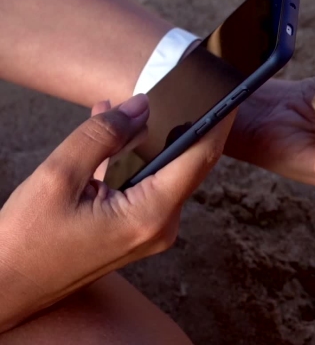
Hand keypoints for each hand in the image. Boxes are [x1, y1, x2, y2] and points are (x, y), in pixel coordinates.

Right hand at [0, 94, 234, 331]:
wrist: (7, 288)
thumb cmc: (26, 241)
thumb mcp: (58, 178)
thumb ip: (102, 136)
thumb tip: (140, 105)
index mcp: (150, 215)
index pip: (200, 158)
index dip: (218, 122)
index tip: (230, 94)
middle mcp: (160, 226)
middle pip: (186, 164)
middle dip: (180, 125)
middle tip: (175, 89)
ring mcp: (151, 232)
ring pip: (163, 172)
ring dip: (146, 140)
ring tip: (121, 109)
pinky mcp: (137, 231)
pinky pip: (146, 185)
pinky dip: (132, 160)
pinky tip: (110, 134)